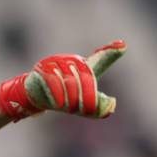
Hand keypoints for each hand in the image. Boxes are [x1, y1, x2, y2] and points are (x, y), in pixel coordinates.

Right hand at [0, 40, 126, 120]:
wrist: (34, 94)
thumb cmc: (62, 95)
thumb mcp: (82, 103)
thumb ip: (98, 106)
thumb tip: (111, 105)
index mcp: (84, 65)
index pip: (100, 59)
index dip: (111, 52)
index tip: (123, 45)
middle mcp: (71, 61)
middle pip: (85, 79)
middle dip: (86, 98)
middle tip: (82, 110)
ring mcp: (56, 63)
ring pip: (69, 82)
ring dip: (70, 99)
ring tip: (66, 107)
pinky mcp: (42, 70)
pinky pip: (52, 82)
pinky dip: (56, 95)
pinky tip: (56, 104)